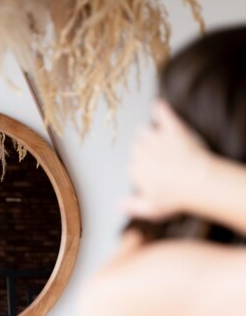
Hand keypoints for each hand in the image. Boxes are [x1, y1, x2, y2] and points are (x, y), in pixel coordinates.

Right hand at [121, 100, 209, 220]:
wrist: (199, 182)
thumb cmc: (176, 198)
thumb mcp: (152, 209)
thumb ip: (132, 206)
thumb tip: (116, 204)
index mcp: (137, 171)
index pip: (132, 167)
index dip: (142, 171)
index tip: (152, 176)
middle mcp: (142, 153)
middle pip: (136, 147)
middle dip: (144, 152)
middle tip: (158, 159)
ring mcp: (157, 139)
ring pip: (144, 131)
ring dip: (149, 134)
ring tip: (159, 140)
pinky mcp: (172, 129)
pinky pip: (162, 114)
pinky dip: (159, 109)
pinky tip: (158, 106)